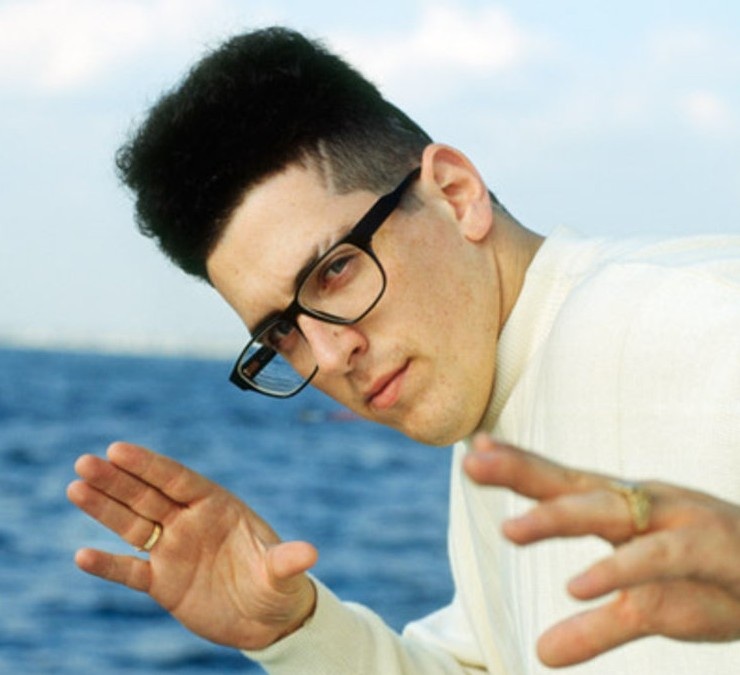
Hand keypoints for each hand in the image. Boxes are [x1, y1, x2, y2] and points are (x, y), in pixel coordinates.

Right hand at [67, 441, 317, 649]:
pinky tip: (82, 555)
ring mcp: (173, 551)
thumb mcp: (283, 572)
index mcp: (216, 506)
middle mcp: (190, 522)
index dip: (149, 465)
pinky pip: (130, 571)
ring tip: (75, 487)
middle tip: (85, 461)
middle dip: (117, 479)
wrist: (268, 620)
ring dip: (104, 508)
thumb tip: (309, 553)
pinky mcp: (163, 583)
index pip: (177, 479)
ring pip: (132, 525)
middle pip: (147, 495)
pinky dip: (109, 565)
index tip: (119, 449)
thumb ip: (287, 561)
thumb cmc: (278, 584)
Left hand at [463, 434, 739, 666]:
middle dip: (521, 471)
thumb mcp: (644, 597)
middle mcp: (645, 506)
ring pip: (609, 514)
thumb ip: (593, 620)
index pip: (562, 480)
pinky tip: (577, 585)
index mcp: (626, 508)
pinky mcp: (705, 556)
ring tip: (509, 531)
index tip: (474, 449)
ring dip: (558, 519)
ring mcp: (674, 525)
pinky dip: (617, 571)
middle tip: (473, 463)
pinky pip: (655, 562)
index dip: (518, 464)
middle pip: (572, 485)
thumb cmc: (708, 578)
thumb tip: (542, 653)